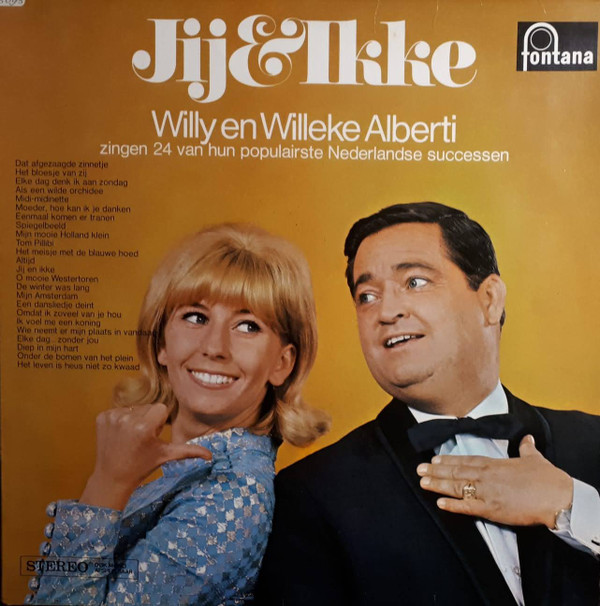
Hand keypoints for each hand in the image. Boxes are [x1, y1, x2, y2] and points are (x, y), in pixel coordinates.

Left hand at [80, 404, 211, 509]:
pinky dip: (121, 420)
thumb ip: (189, 451)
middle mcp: (127, 419)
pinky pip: (119, 410)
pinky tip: (119, 435)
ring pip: (134, 408)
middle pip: (148, 407)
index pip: (161, 408)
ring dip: (135, 419)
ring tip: (131, 437)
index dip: (160, 422)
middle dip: (148, 419)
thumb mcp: (166, 455)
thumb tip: (211, 456)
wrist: (111, 478)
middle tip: (142, 438)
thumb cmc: (141, 466)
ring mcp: (112, 417)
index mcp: (144, 426)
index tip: (153, 436)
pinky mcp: (101, 417)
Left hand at [416, 435, 572, 527]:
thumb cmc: (547, 478)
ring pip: (457, 487)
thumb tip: (527, 438)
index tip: (434, 459)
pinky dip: (453, 506)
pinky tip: (440, 504)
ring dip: (438, 485)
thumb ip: (526, 448)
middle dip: (436, 471)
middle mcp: (486, 477)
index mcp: (494, 464)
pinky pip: (467, 507)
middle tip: (419, 469)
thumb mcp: (534, 459)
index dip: (448, 460)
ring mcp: (487, 493)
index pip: (466, 460)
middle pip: (456, 472)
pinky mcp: (491, 510)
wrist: (557, 497)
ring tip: (422, 482)